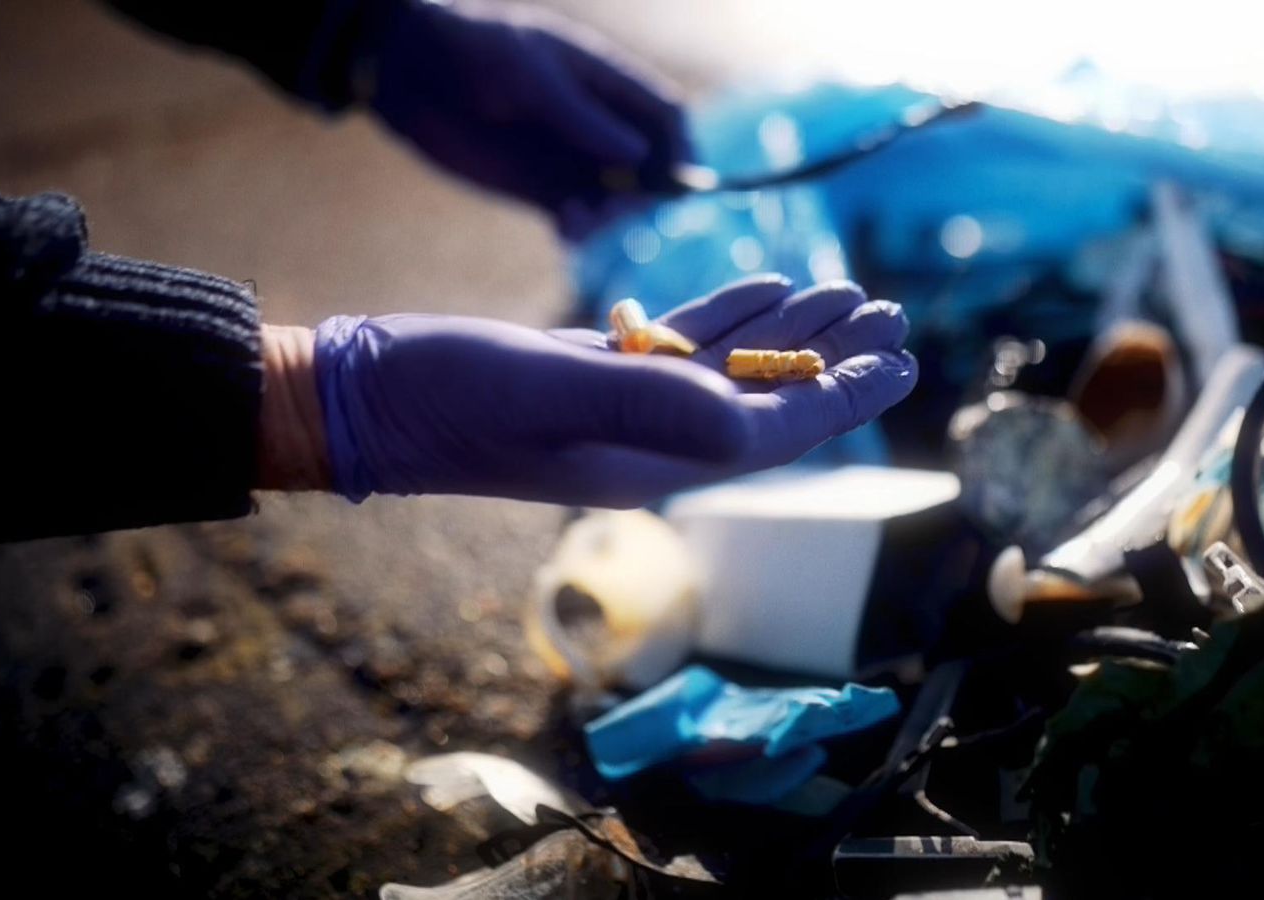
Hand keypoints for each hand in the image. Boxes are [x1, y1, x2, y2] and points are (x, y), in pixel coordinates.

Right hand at [308, 276, 915, 506]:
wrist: (362, 398)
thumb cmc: (445, 399)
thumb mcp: (548, 395)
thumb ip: (647, 403)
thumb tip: (743, 419)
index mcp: (650, 458)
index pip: (771, 430)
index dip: (843, 396)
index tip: (902, 362)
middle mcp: (646, 440)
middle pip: (765, 397)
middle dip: (834, 358)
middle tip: (893, 318)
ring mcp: (619, 407)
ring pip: (728, 366)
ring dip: (790, 330)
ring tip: (848, 295)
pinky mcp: (590, 374)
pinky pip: (680, 345)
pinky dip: (726, 316)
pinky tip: (763, 287)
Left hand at [363, 0, 688, 239]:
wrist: (408, 72)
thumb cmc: (473, 51)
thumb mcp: (530, 76)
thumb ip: (582, 117)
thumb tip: (641, 155)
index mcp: (606, 82)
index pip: (666, 116)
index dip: (684, 148)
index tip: (682, 181)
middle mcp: (598, 125)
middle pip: (651, 167)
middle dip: (646, 193)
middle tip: (618, 209)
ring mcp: (571, 159)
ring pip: (618, 200)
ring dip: (612, 218)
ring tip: (580, 222)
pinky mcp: (541, 190)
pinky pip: (579, 219)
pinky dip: (582, 230)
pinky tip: (565, 232)